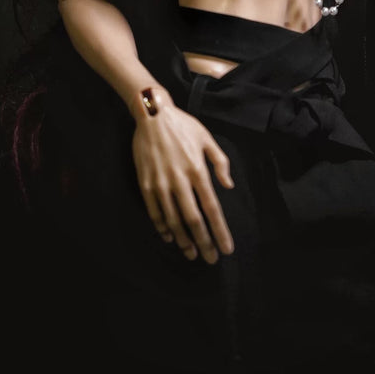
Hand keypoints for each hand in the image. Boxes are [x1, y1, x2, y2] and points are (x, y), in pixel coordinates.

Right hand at [131, 89, 234, 263]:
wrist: (152, 114)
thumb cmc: (183, 126)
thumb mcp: (207, 138)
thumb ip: (220, 162)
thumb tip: (229, 185)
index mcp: (198, 170)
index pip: (212, 209)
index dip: (220, 231)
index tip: (226, 249)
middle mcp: (179, 180)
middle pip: (193, 220)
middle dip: (203, 243)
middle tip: (210, 259)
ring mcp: (160, 183)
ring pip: (172, 220)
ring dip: (183, 240)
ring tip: (191, 253)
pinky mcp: (145, 183)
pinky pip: (154, 211)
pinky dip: (162, 227)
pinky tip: (169, 237)